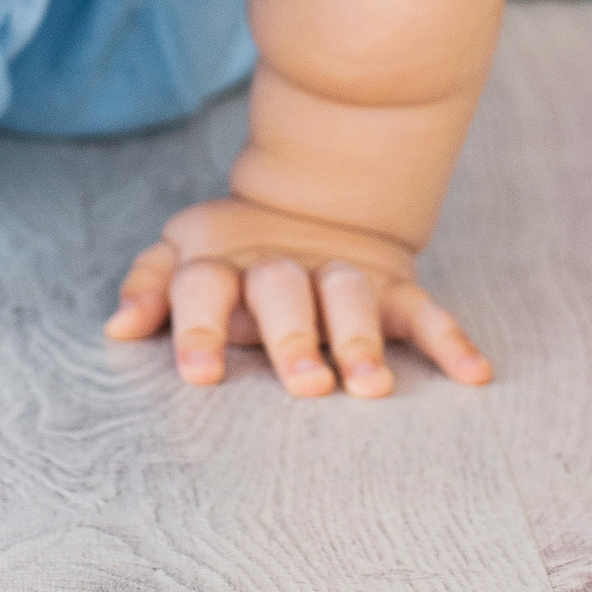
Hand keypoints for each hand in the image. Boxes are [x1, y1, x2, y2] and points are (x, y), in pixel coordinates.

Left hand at [105, 197, 491, 398]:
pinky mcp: (391, 284)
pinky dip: (450, 338)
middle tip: (305, 384)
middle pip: (282, 292)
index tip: (200, 374)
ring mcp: (339, 272)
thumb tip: (117, 327)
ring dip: (362, 340)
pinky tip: (474, 373)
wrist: (310, 203)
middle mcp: (280, 266)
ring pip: (351, 297)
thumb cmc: (231, 256)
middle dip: (293, 338)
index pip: (202, 286)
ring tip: (370, 388)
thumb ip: (150, 287)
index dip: (200, 327)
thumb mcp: (181, 254)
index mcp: (221, 260)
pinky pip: (423, 308)